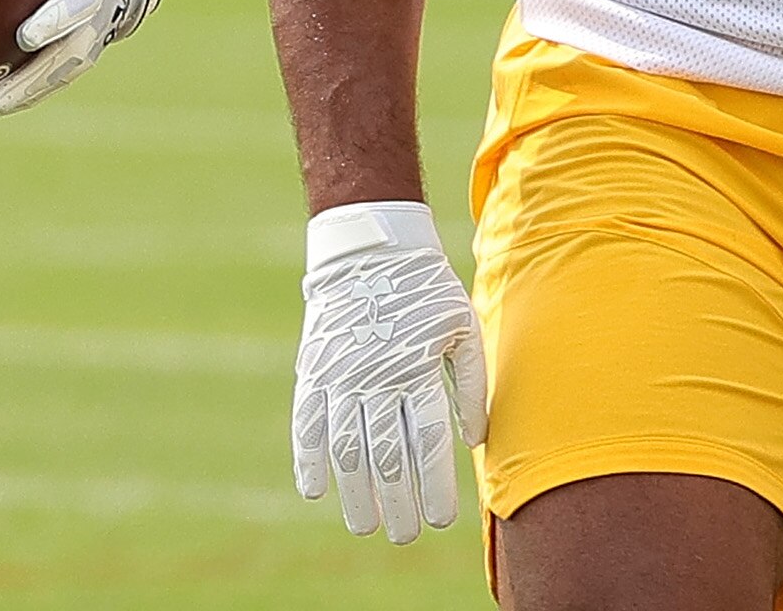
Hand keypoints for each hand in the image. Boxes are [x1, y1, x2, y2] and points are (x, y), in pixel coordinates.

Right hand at [292, 201, 486, 544]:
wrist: (369, 248)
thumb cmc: (426, 291)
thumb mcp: (462, 327)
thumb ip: (471, 385)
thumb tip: (476, 441)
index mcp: (416, 368)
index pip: (426, 442)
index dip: (432, 485)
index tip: (439, 520)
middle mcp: (375, 377)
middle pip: (385, 456)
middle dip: (396, 502)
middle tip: (404, 534)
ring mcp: (339, 375)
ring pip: (345, 449)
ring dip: (354, 493)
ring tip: (365, 525)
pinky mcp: (314, 370)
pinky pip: (307, 423)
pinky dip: (308, 459)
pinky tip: (315, 491)